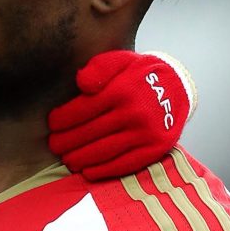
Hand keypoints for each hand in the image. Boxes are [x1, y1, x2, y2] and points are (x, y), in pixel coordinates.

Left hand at [47, 50, 194, 180]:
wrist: (178, 87)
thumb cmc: (139, 73)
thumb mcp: (120, 59)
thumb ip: (99, 68)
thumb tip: (81, 84)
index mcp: (121, 90)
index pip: (83, 109)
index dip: (63, 119)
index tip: (52, 124)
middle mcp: (133, 113)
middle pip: (90, 132)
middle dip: (67, 141)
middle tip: (54, 145)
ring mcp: (145, 134)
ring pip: (104, 151)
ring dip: (81, 158)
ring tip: (67, 159)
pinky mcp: (155, 149)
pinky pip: (125, 164)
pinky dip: (104, 170)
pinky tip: (88, 171)